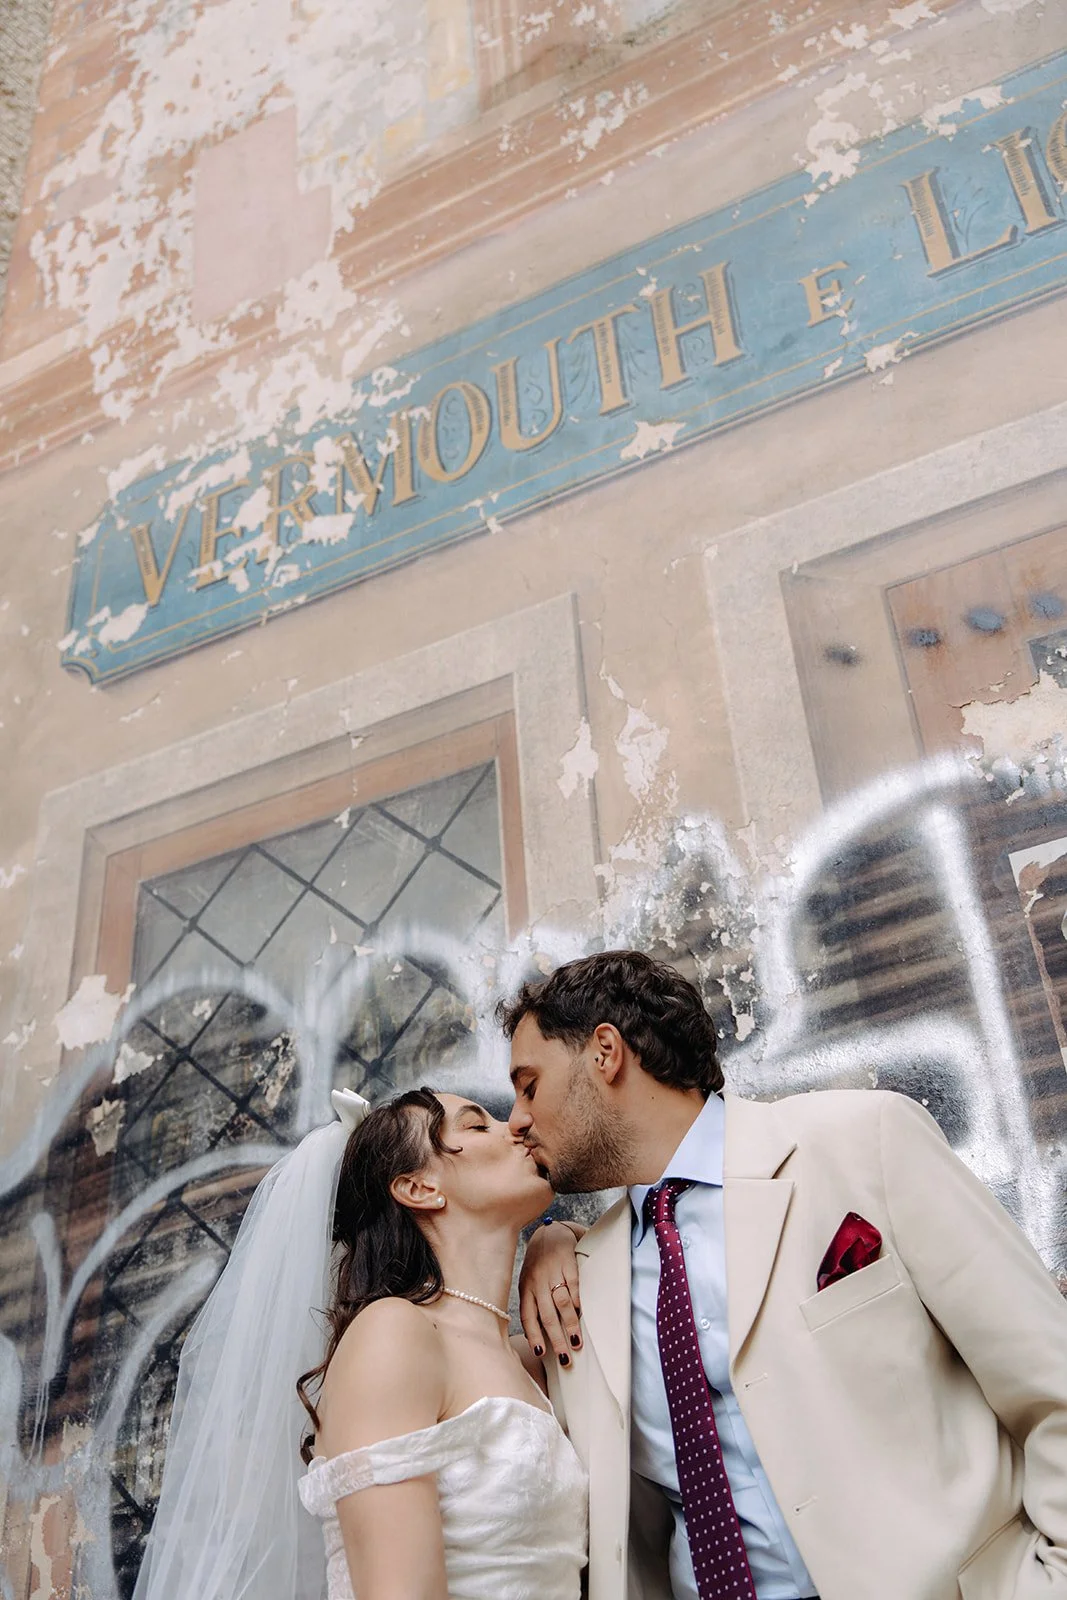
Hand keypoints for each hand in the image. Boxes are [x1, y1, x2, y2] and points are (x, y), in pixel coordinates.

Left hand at [519, 1221, 585, 1364]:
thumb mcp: (529, 1281)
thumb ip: (532, 1304)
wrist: (550, 1231)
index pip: (528, 1316)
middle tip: (565, 1358)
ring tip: (577, 1342)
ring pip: (561, 1303)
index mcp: (526, 1288)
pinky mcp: (567, 1262)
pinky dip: (577, 1300)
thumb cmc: (539, 1263)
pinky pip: (572, 1284)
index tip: (541, 1353)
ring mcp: (552, 1272)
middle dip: (556, 1339)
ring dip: (570, 1324)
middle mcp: (537, 1282)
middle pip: (547, 1316)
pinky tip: (582, 1313)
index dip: (534, 1335)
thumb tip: (534, 1336)